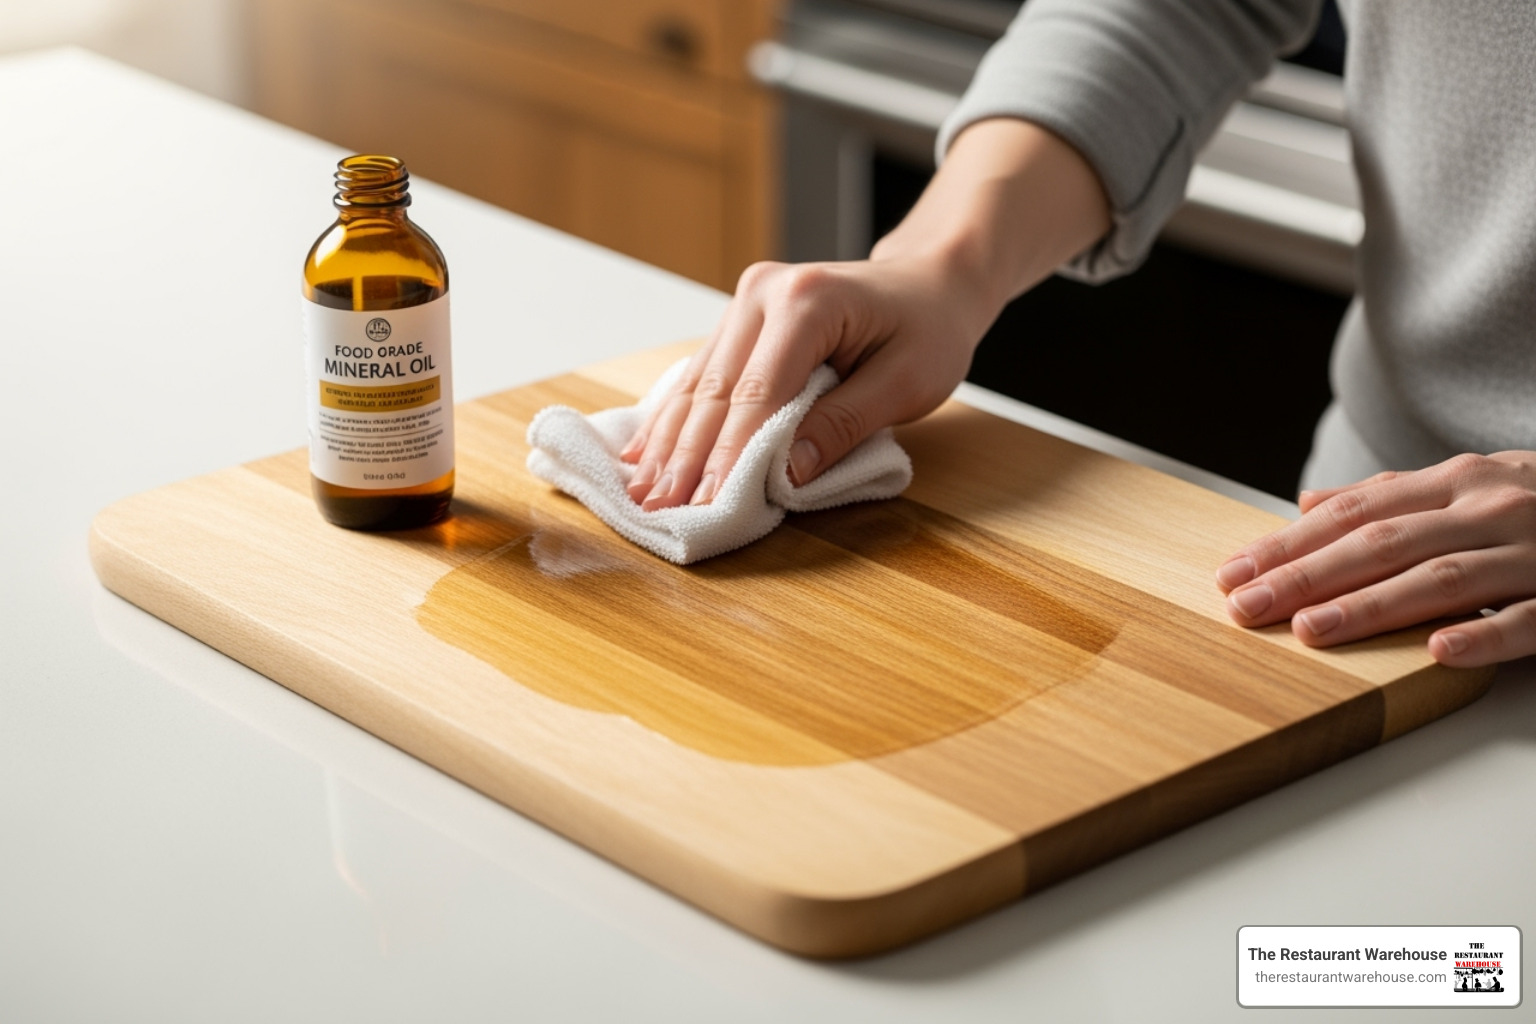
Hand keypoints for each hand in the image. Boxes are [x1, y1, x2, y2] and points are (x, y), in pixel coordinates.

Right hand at [619, 254, 992, 509]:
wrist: (928, 283)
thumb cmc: (929, 330)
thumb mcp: (907, 382)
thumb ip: (845, 423)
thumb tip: (784, 472)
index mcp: (807, 301)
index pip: (758, 392)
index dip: (729, 454)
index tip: (706, 503)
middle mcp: (763, 293)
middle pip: (716, 389)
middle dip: (686, 456)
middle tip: (658, 509)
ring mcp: (745, 302)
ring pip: (698, 384)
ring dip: (668, 443)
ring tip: (641, 493)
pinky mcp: (739, 320)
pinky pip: (701, 375)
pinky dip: (674, 419)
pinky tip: (643, 453)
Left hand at [1216, 452, 1535, 666]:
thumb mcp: (1466, 485)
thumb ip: (1391, 497)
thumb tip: (1309, 504)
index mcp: (1454, 483)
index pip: (1353, 514)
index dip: (1288, 544)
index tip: (1231, 573)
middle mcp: (1488, 509)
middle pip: (1382, 544)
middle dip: (1306, 576)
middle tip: (1247, 606)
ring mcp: (1535, 551)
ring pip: (1443, 579)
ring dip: (1372, 606)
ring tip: (1310, 633)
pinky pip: (1530, 618)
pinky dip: (1485, 637)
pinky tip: (1437, 653)